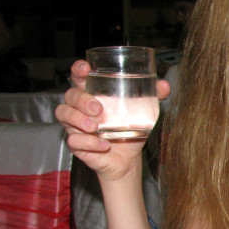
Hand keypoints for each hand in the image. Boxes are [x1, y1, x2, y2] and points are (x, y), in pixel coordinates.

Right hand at [55, 60, 170, 180]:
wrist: (127, 159)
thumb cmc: (129, 130)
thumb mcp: (143, 112)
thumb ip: (152, 97)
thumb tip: (164, 86)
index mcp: (94, 94)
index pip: (79, 76)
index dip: (78, 70)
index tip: (85, 69)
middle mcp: (81, 107)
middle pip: (70, 95)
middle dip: (81, 99)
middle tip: (99, 109)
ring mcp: (76, 125)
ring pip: (63, 114)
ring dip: (78, 118)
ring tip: (95, 127)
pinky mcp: (77, 144)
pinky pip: (74, 140)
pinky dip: (88, 142)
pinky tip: (103, 144)